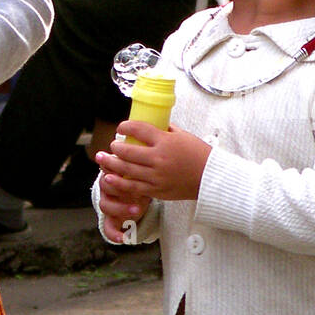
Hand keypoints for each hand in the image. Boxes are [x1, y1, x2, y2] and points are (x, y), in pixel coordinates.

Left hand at [94, 121, 210, 202]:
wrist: (211, 178)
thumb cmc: (200, 154)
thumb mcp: (183, 135)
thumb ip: (166, 130)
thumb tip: (152, 124)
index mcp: (165, 141)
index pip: (138, 129)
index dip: (126, 126)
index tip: (121, 127)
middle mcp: (158, 158)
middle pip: (127, 151)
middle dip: (116, 147)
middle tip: (113, 145)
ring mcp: (156, 176)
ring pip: (127, 169)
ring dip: (112, 163)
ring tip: (103, 159)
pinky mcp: (157, 190)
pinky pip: (133, 187)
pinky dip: (119, 182)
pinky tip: (109, 178)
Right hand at [96, 167, 152, 243]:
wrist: (137, 194)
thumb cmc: (139, 179)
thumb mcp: (139, 169)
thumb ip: (140, 160)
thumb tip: (152, 140)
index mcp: (112, 173)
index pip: (107, 168)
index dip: (113, 168)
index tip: (127, 169)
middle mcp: (107, 188)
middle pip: (105, 186)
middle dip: (119, 188)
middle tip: (136, 190)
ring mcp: (108, 204)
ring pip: (105, 206)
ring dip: (121, 208)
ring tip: (138, 210)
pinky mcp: (111, 220)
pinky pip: (108, 228)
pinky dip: (114, 234)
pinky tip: (124, 238)